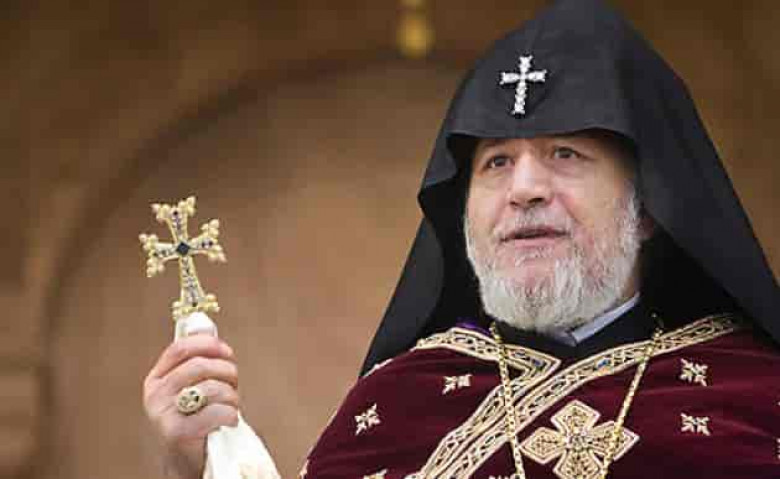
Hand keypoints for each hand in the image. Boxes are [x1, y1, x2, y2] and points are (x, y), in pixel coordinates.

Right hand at [143, 333, 239, 478]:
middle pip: (200, 366)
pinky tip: (229, 420)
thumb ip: (197, 359)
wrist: (186, 461)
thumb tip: (204, 325)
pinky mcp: (177, 433)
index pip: (181, 348)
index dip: (208, 344)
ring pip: (212, 388)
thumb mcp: (191, 387)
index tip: (226, 351)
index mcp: (157, 378)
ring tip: (231, 405)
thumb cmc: (195, 419)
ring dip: (232, 396)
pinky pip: (216, 412)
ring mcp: (164, 414)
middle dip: (227, 371)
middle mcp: (155, 394)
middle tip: (234, 383)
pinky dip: (231, 414)